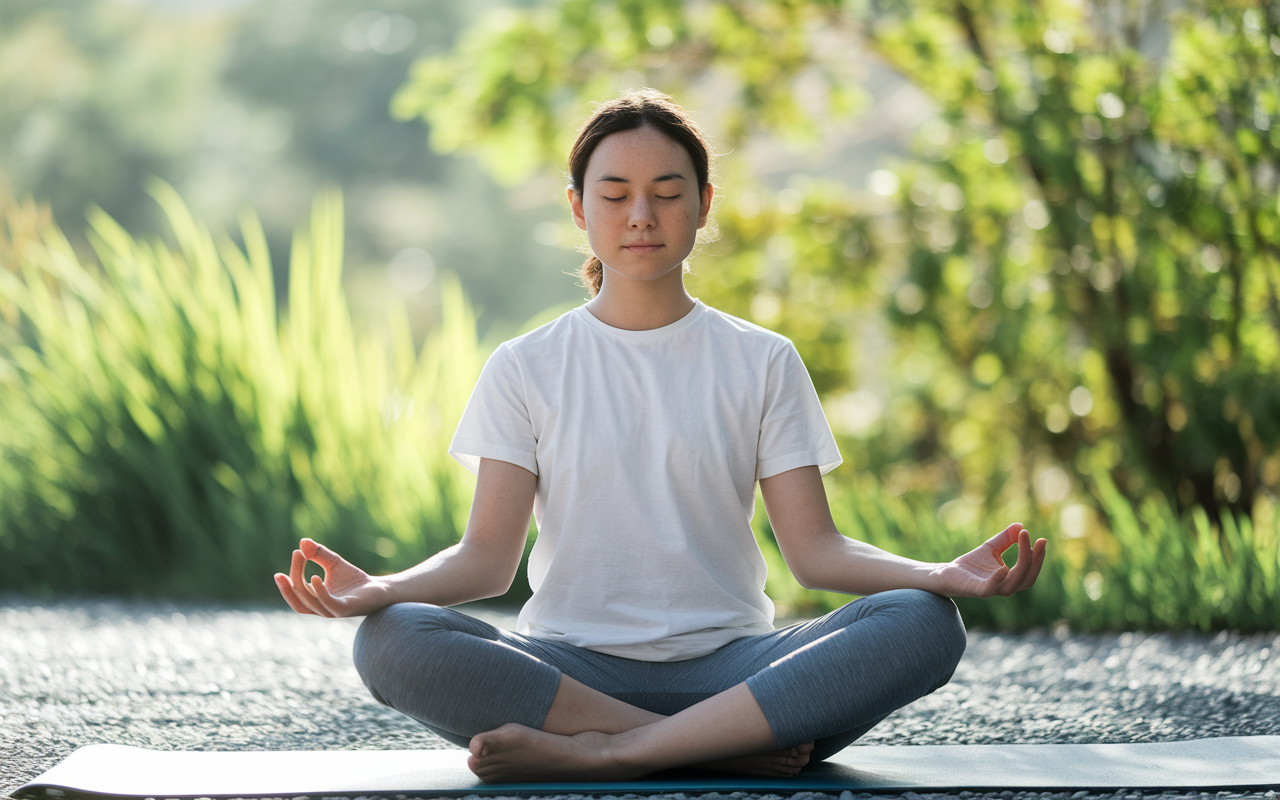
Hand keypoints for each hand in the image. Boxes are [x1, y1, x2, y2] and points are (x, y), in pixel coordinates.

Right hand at [273, 538, 391, 617]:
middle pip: (299, 596)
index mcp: (315, 600)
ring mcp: (332, 611)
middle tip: (297, 553)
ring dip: (301, 582)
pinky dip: (319, 592)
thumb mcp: (333, 563)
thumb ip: (318, 554)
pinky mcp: (346, 609)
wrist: (379, 589)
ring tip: (302, 557)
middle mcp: (320, 608)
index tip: (296, 552)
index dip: (292, 572)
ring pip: (309, 603)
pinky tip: (315, 577)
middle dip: (293, 575)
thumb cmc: (353, 579)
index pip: (296, 590)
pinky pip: (328, 604)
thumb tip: (302, 541)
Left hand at [931, 523, 1046, 598]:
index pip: (1030, 571)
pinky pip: (989, 589)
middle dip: (1034, 560)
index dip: (1038, 558)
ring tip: (1024, 543)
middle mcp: (1003, 587)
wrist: (945, 573)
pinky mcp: (974, 589)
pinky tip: (1004, 567)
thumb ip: (1006, 538)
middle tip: (1038, 540)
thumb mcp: (991, 547)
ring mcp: (989, 590)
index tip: (1042, 539)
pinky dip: (998, 580)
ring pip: (1012, 585)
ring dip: (1022, 565)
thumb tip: (1020, 525)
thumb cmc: (971, 563)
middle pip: (1026, 579)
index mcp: (1009, 579)